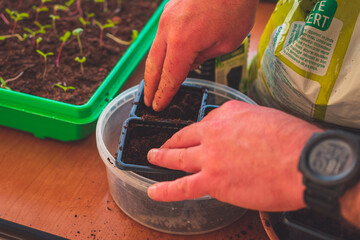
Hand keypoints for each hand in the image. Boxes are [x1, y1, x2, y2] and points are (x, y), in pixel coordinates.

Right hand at [144, 0, 257, 110]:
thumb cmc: (235, 7)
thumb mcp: (226, 43)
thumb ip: (203, 58)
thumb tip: (188, 64)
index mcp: (183, 42)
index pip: (169, 76)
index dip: (163, 94)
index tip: (157, 107)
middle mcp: (168, 30)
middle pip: (153, 65)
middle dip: (149, 86)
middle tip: (147, 102)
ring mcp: (166, 18)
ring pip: (153, 51)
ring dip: (152, 70)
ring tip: (151, 85)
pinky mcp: (168, 11)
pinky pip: (160, 38)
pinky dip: (159, 53)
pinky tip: (162, 61)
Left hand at [147, 100, 322, 211]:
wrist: (302, 161)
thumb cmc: (294, 140)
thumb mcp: (269, 117)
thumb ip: (248, 123)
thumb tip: (244, 134)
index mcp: (229, 113)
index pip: (207, 121)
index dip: (203, 131)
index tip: (202, 135)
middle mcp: (213, 131)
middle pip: (186, 136)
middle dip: (174, 140)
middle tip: (165, 144)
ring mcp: (209, 156)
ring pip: (178, 157)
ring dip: (162, 157)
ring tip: (152, 158)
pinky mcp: (212, 181)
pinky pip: (181, 187)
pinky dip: (165, 190)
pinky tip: (154, 191)